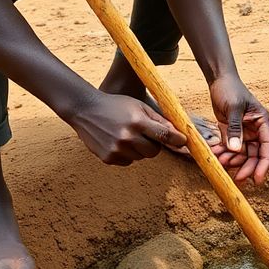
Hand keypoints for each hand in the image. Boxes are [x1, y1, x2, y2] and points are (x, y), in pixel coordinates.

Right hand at [65, 91, 185, 165]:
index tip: (184, 141)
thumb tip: (178, 134)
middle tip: (144, 134)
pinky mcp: (108, 158)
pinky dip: (127, 154)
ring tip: (127, 135)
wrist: (85, 110)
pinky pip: (128, 162)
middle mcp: (127, 137)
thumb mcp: (138, 106)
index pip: (164, 136)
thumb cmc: (116, 106)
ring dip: (139, 149)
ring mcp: (117, 149)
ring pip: (141, 157)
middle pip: (154, 151)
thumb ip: (158, 120)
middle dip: (154, 144)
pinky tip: (117, 141)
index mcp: (137, 122)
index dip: (177, 140)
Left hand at [208, 75, 268, 185]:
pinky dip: (224, 154)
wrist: (218, 81)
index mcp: (262, 122)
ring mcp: (244, 133)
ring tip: (221, 162)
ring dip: (233, 161)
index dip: (264, 164)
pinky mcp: (232, 133)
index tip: (258, 179)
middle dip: (247, 167)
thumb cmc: (230, 90)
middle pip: (255, 155)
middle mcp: (256, 130)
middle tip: (238, 178)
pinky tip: (216, 156)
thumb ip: (235, 129)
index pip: (268, 147)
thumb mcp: (233, 108)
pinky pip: (230, 149)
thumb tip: (236, 150)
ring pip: (242, 154)